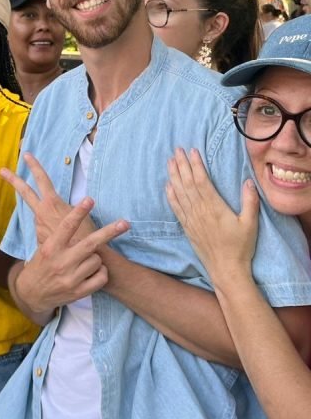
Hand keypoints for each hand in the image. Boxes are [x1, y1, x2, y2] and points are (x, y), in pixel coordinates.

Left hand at [1, 152, 96, 245]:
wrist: (83, 258)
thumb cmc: (85, 234)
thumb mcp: (79, 215)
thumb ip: (65, 210)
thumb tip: (59, 209)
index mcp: (51, 203)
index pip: (42, 179)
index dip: (35, 166)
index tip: (26, 155)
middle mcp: (41, 212)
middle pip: (25, 192)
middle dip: (14, 179)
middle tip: (2, 170)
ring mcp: (38, 225)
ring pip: (40, 216)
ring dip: (50, 221)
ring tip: (63, 229)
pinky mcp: (39, 238)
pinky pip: (45, 231)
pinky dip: (53, 234)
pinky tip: (63, 242)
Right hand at [13, 197, 128, 318]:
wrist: (32, 294)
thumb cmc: (42, 264)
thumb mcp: (44, 247)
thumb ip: (60, 237)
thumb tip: (77, 218)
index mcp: (51, 247)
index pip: (67, 226)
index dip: (79, 212)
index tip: (89, 199)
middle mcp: (61, 262)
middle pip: (91, 244)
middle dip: (109, 232)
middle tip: (125, 223)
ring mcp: (71, 279)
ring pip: (97, 260)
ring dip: (96, 258)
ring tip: (85, 260)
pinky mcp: (79, 292)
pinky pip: (101, 277)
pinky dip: (101, 272)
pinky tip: (92, 272)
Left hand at [166, 147, 259, 282]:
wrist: (226, 269)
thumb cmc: (240, 247)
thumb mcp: (250, 223)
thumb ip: (249, 201)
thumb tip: (248, 181)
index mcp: (214, 207)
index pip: (201, 181)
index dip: (195, 165)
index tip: (192, 151)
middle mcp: (199, 210)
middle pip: (187, 183)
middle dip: (182, 164)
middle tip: (176, 149)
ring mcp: (191, 218)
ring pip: (179, 192)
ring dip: (174, 175)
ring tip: (170, 161)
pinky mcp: (187, 227)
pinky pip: (175, 207)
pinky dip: (170, 195)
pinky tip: (167, 185)